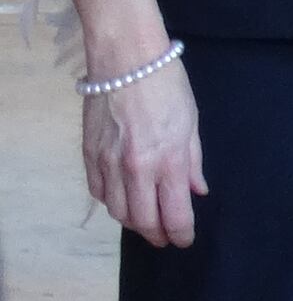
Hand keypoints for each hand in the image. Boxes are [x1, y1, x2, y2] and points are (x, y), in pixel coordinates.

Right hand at [84, 54, 207, 248]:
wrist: (126, 60)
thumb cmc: (167, 87)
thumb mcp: (191, 125)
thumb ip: (192, 163)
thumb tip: (197, 191)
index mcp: (168, 161)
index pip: (174, 215)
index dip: (181, 234)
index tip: (185, 240)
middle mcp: (136, 168)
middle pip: (143, 221)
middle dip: (156, 235)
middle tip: (165, 237)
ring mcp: (108, 163)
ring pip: (117, 211)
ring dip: (133, 222)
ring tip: (146, 221)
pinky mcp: (88, 154)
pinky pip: (98, 191)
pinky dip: (111, 202)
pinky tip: (122, 199)